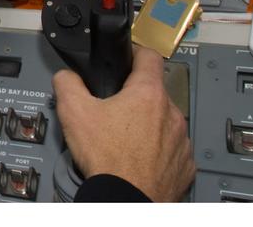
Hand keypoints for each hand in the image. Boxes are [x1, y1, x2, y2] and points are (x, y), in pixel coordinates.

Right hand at [52, 45, 194, 200]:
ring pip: (165, 121)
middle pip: (155, 93)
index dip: (135, 53)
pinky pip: (172, 148)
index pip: (150, 56)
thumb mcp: (73, 112)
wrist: (127, 199)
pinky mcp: (185, 164)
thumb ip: (68, 83)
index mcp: (147, 94)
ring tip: (125, 139)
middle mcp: (171, 114)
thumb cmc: (108, 159)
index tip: (129, 58)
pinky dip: (158, 150)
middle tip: (114, 111)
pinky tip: (138, 157)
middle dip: (136, 98)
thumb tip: (67, 76)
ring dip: (149, 125)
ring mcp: (181, 140)